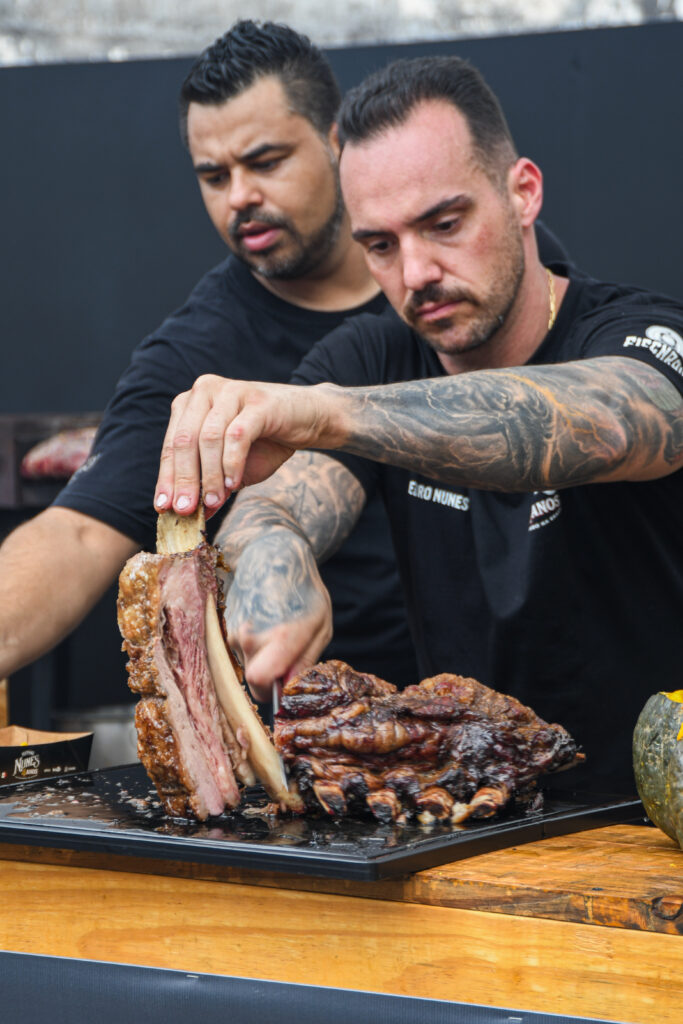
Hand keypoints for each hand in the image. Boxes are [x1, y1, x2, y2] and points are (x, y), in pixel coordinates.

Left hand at [153, 375, 335, 516]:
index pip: (171, 445)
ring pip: (208, 438)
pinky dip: (232, 463)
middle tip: (185, 510)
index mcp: (191, 404)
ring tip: (214, 501)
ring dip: (210, 475)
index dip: (166, 478)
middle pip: (184, 441)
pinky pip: (237, 435)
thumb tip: (191, 515)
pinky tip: (233, 483)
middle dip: (183, 479)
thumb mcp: (232, 468)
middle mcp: (205, 391)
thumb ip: (210, 485)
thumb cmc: (266, 441)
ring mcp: (231, 392)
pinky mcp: (257, 400)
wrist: (308, 419)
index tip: (163, 508)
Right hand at [221, 531, 332, 702]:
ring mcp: (232, 630)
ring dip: (259, 655)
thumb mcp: (321, 627)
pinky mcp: (222, 626)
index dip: (273, 689)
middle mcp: (250, 636)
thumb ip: (305, 662)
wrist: (270, 555)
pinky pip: (237, 649)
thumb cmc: (303, 591)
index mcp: (280, 637)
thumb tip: (287, 690)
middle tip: (285, 649)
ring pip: (245, 663)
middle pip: (254, 679)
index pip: (261, 686)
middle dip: (269, 673)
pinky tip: (260, 621)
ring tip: (272, 627)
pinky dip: (249, 643)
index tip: (285, 679)